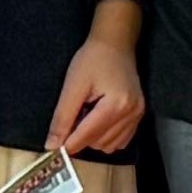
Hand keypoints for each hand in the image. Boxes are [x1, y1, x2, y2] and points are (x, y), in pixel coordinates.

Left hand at [45, 28, 145, 161]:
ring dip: (94, 139)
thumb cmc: (92, 60)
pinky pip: (121, 141)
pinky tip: (99, 121)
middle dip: (81, 137)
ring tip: (87, 116)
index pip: (87, 136)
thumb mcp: (72, 86)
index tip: (52, 147)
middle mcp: (131, 113)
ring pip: (109, 146)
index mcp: (116, 105)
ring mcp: (138, 114)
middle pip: (97, 143)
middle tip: (74, 117)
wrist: (115, 44)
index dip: (67, 145)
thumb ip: (62, 118)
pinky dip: (106, 137)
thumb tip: (52, 146)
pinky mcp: (139, 114)